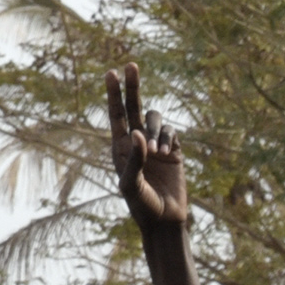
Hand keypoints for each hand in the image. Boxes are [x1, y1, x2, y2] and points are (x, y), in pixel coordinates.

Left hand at [106, 65, 187, 231]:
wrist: (164, 220)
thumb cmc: (141, 205)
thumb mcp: (131, 184)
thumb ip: (133, 159)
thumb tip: (135, 132)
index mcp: (120, 147)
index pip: (116, 114)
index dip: (114, 94)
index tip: (110, 73)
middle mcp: (137, 142)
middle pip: (134, 106)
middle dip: (132, 86)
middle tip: (131, 65)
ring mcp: (156, 145)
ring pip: (154, 119)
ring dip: (155, 129)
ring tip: (156, 152)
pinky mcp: (174, 151)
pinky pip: (171, 132)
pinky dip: (168, 138)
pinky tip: (166, 154)